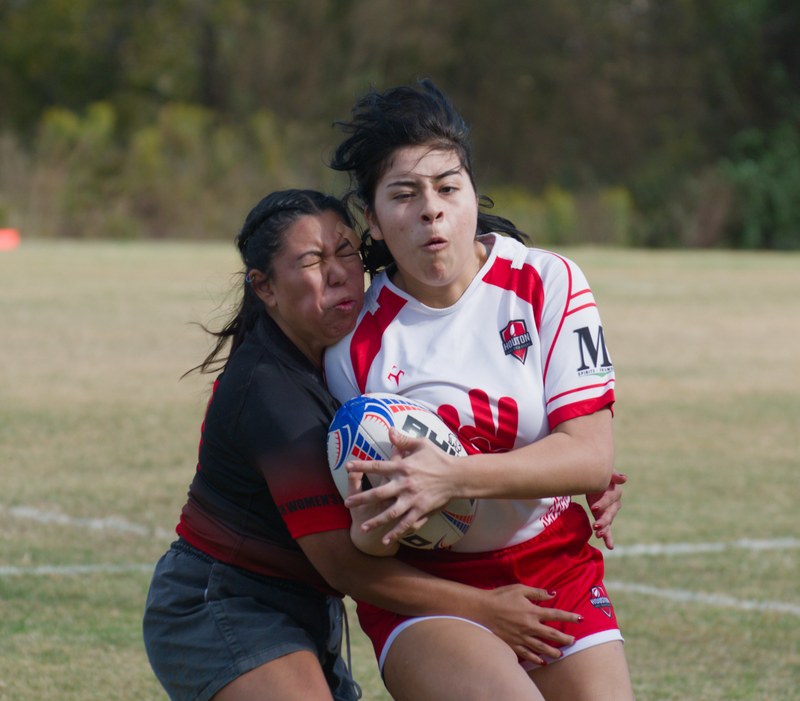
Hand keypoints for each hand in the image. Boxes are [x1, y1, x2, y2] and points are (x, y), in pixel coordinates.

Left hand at [344, 428, 456, 544]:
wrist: (457, 476)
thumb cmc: (439, 458)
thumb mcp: (422, 444)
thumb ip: (404, 440)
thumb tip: (389, 430)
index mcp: (403, 467)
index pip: (377, 466)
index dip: (361, 466)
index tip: (347, 466)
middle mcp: (404, 484)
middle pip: (378, 492)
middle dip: (361, 498)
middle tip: (346, 503)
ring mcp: (412, 499)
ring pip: (390, 513)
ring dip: (376, 521)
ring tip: (363, 527)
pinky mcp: (421, 510)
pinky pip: (406, 524)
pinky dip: (396, 532)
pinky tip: (386, 540)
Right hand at [479, 585, 580, 665]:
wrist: (482, 610)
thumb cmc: (500, 597)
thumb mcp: (519, 589)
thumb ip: (537, 592)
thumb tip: (552, 594)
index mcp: (532, 611)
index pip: (555, 614)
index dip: (569, 616)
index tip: (580, 618)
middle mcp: (530, 626)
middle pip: (552, 635)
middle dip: (565, 638)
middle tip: (573, 641)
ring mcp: (522, 638)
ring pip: (542, 648)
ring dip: (553, 652)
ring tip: (561, 654)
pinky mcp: (513, 645)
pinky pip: (528, 655)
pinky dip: (536, 659)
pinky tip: (542, 662)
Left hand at [585, 471, 626, 548]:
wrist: (595, 480)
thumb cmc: (600, 475)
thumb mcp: (605, 473)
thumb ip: (613, 475)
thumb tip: (624, 478)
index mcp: (615, 491)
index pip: (609, 499)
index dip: (603, 503)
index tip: (593, 507)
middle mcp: (615, 503)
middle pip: (610, 513)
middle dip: (603, 519)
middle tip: (596, 525)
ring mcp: (610, 512)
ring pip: (608, 522)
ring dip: (604, 529)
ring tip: (598, 534)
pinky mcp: (605, 518)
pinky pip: (609, 529)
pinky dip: (609, 538)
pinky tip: (610, 547)